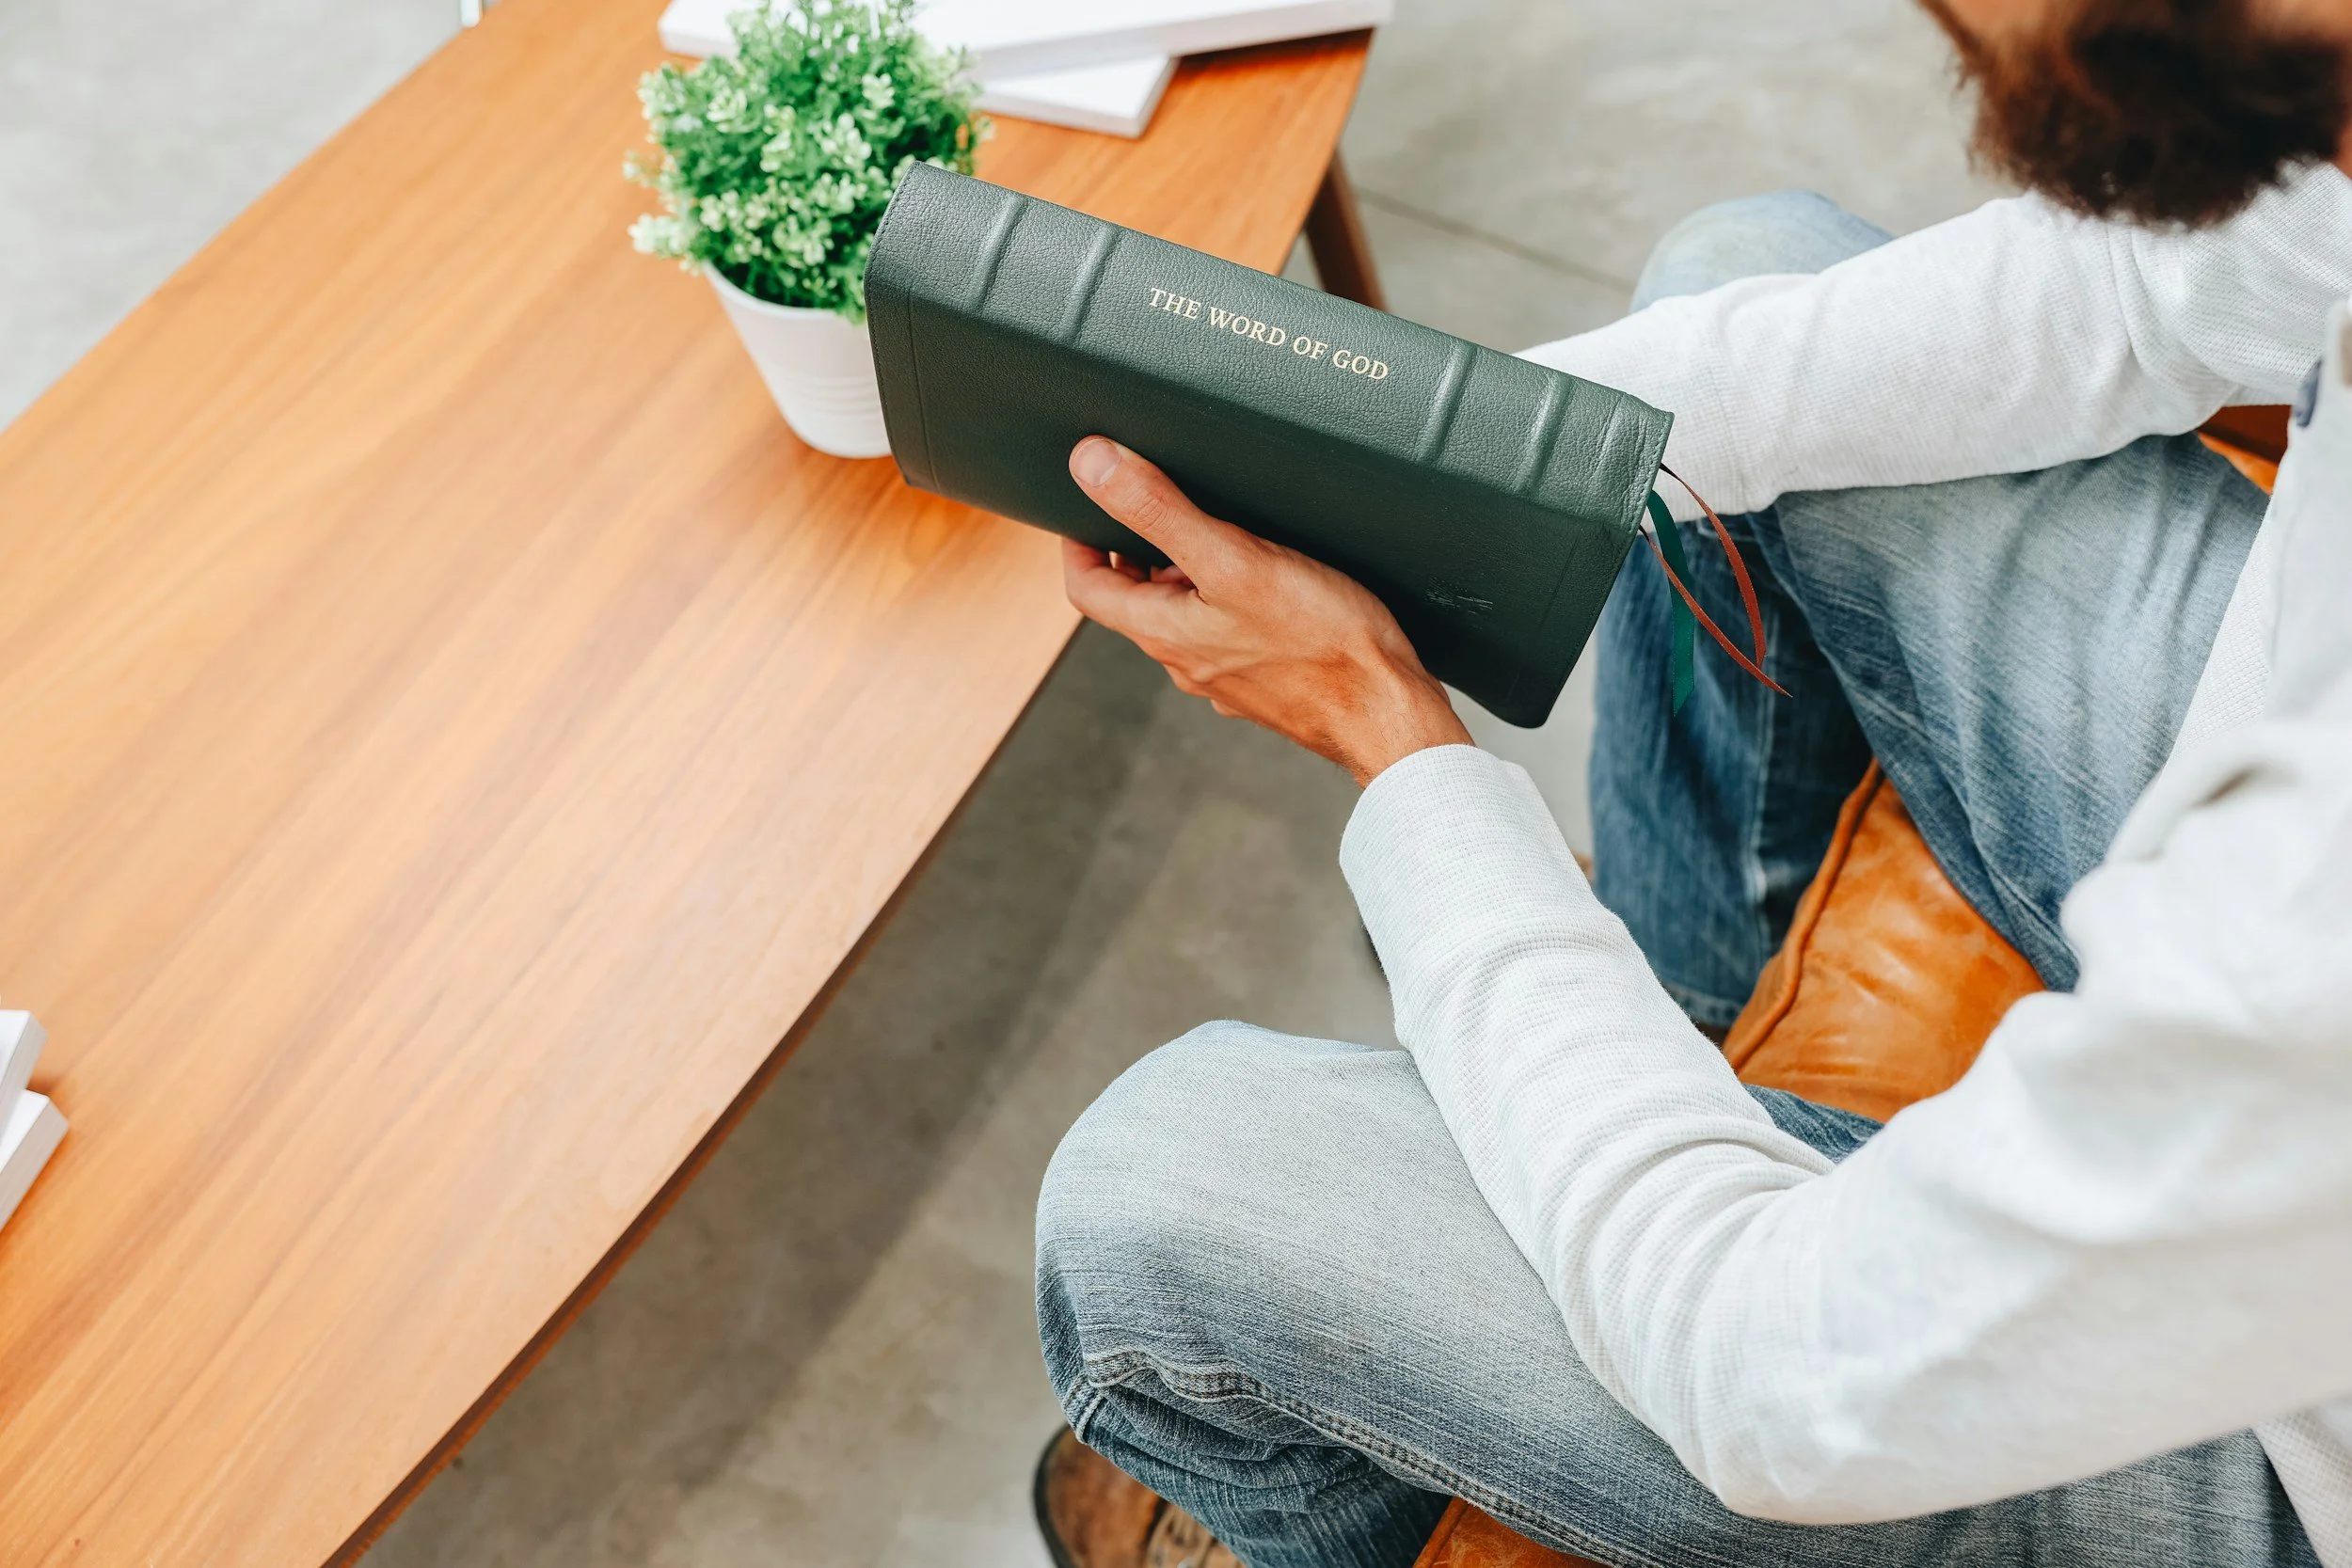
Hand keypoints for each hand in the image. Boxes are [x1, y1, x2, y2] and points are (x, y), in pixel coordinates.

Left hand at [1061, 436, 1471, 786]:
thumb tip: (1091, 464)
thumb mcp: (1234, 559)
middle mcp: (1187, 661)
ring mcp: (1227, 676)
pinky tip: (1276, 580)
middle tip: (1165, 504)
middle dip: (1142, 552)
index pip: (1089, 588)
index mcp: (1164, 633)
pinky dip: (1234, 601)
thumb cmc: (1321, 642)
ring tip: (1229, 533)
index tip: (1087, 507)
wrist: (1387, 712)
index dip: (1079, 543)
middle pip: (1138, 602)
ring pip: (1188, 617)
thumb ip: (1160, 511)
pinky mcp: (1268, 682)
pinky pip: (1232, 634)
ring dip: (1192, 575)